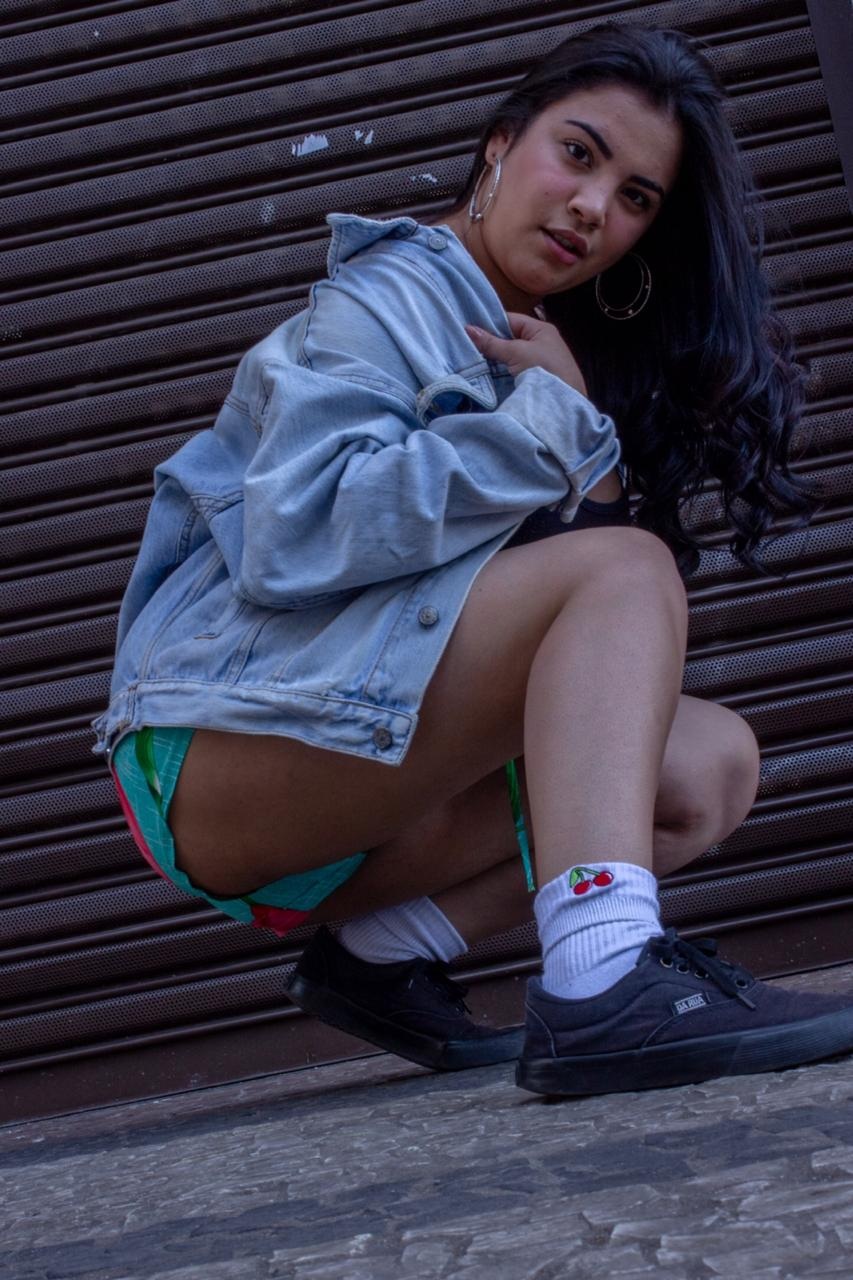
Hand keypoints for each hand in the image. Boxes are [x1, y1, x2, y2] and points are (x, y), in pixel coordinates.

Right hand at [465, 311, 587, 397]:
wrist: (564, 403)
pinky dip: (500, 372)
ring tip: (470, 360)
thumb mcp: (516, 352)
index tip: (468, 329)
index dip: (489, 324)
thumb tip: (467, 329)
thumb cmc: (544, 369)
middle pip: (508, 339)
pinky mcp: (534, 380)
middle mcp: (540, 343)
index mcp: (540, 330)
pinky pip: (512, 371)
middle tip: (465, 346)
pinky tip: (484, 374)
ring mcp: (537, 363)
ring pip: (509, 357)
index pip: (510, 320)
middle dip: (489, 344)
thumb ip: (492, 343)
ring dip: (493, 360)